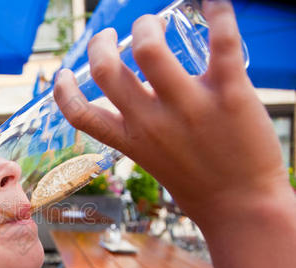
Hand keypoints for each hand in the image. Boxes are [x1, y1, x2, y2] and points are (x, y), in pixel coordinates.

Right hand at [54, 0, 292, 226]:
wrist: (243, 209)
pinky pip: (222, 43)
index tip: (63, 73)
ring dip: (146, 25)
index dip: (63, 90)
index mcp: (131, 140)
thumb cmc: (199, 186)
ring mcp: (189, 106)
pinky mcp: (230, 93)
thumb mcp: (154, 161)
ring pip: (149, 49)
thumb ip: (141, 131)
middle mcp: (151, 121)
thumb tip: (140, 98)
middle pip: (106, 70)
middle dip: (100, 43)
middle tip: (111, 36)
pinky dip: (220, 14)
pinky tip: (216, 2)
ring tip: (155, 24)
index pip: (80, 114)